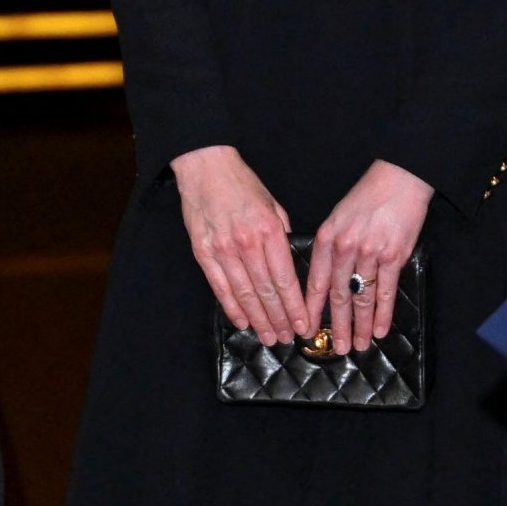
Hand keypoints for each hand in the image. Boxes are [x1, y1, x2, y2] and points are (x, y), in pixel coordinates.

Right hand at [171, 145, 307, 344]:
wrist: (206, 167)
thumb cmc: (243, 185)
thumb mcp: (273, 205)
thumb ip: (283, 235)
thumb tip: (290, 265)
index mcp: (269, 230)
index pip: (285, 278)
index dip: (294, 306)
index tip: (303, 325)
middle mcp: (246, 243)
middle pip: (266, 291)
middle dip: (279, 319)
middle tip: (287, 338)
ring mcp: (223, 249)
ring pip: (244, 294)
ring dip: (258, 319)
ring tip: (268, 337)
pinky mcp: (203, 252)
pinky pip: (219, 287)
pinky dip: (232, 307)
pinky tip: (242, 322)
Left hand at [305, 160, 433, 352]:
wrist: (398, 179)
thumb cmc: (367, 197)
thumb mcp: (337, 216)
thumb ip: (329, 246)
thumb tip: (323, 277)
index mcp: (326, 238)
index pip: (314, 281)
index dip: (310, 309)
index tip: (306, 329)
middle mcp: (344, 248)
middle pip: (337, 295)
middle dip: (335, 325)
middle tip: (335, 347)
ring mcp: (369, 253)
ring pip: (361, 297)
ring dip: (359, 325)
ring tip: (357, 345)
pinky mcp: (394, 256)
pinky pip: (386, 291)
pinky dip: (382, 313)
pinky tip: (379, 330)